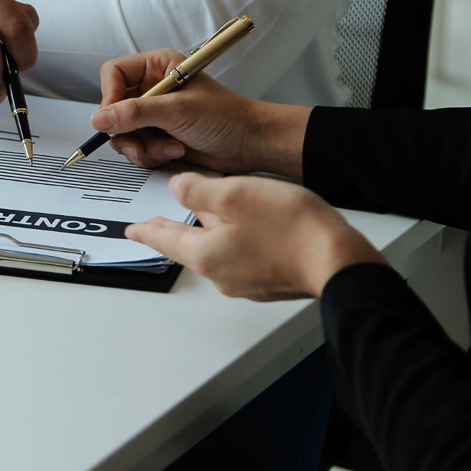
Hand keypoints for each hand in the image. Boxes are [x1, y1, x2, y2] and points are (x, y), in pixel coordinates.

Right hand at [92, 50, 309, 176]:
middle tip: (141, 142)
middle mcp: (151, 89)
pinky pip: (135, 149)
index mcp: (157, 67)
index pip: (113, 74)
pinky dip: (152, 155)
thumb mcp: (177, 110)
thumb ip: (135, 113)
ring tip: (170, 147)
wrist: (249, 144)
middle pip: (113, 108)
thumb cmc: (224, 117)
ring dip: (143, 146)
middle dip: (127, 130)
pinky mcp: (157, 137)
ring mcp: (153, 115)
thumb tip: (98, 119)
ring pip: (122, 133)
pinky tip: (176, 151)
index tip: (114, 118)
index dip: (110, 96)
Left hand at [127, 173, 383, 300]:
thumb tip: (178, 188)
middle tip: (162, 222)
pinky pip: (243, 258)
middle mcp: (221, 275)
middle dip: (177, 229)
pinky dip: (238, 241)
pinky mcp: (271, 282)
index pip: (165, 239)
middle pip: (191, 246)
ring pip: (219, 251)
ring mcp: (247, 283)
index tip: (131, 230)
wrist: (338, 262)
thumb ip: (199, 190)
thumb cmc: (290, 228)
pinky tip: (249, 227)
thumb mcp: (235, 194)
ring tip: (209, 214)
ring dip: (212, 232)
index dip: (146, 230)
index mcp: (205, 254)